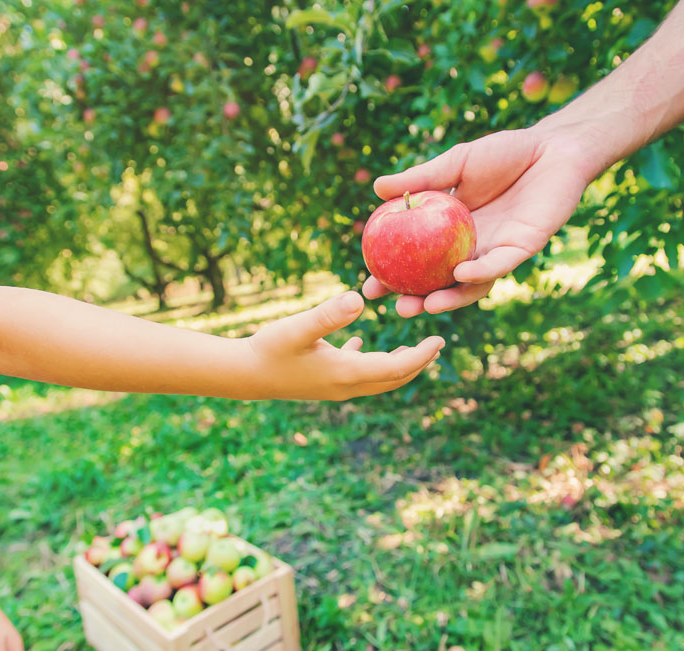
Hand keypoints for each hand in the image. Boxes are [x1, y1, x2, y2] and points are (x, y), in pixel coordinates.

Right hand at [247, 291, 443, 399]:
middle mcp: (345, 385)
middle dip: (418, 364)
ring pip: (376, 379)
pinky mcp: (321, 381)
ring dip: (397, 366)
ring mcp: (334, 385)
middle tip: (438, 345)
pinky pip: (354, 374)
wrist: (243, 375)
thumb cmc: (268, 349)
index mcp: (346, 373)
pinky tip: (360, 345)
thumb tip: (359, 298)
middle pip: (393, 379)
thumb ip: (328, 314)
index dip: (421, 356)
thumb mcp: (297, 327)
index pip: (396, 369)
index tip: (440, 339)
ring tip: (414, 351)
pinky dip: (367, 362)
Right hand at [363, 126, 594, 316]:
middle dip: (418, 299)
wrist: (553, 147)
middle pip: (441, 282)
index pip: (418, 260)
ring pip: (471, 285)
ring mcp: (497, 251)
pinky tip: (460, 276)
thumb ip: (421, 178)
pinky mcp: (523, 248)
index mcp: (450, 232)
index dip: (395, 275)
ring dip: (449, 299)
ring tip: (425, 305)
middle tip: (395, 307)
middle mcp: (472, 248)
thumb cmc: (505, 153)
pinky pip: (499, 265)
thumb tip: (377, 188)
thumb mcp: (455, 163)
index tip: (369, 286)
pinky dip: (479, 274)